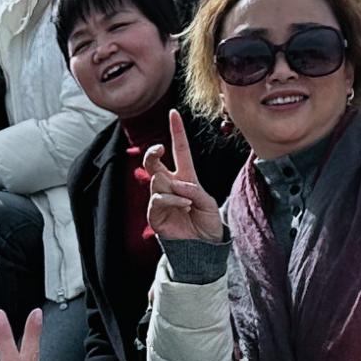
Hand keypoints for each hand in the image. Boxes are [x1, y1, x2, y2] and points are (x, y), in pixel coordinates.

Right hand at [141, 119, 224, 242]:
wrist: (203, 247)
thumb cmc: (208, 223)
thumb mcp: (208, 203)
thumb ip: (195, 190)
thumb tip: (176, 185)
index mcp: (186, 177)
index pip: (179, 150)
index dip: (176, 131)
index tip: (173, 112)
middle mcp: (170, 185)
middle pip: (154, 161)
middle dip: (152, 152)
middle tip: (158, 149)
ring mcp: (160, 198)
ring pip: (157, 180)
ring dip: (174, 188)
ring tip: (187, 202)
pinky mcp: (154, 213)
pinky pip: (158, 198)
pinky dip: (172, 200)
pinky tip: (183, 207)